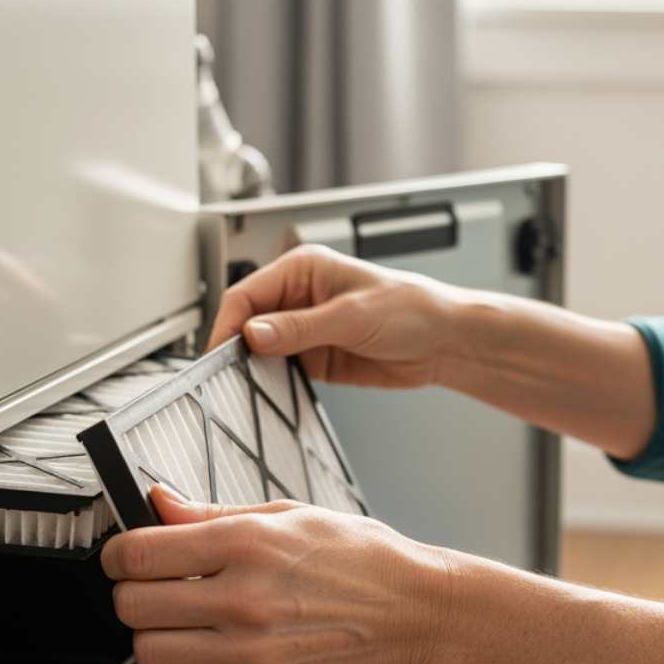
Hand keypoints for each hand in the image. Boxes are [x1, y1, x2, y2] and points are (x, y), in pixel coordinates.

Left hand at [100, 485, 453, 663]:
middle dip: (134, 593)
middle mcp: (245, 598)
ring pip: (148, 652)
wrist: (415, 613)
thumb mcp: (289, 514)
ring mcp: (252, 652)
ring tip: (182, 624)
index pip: (138, 553)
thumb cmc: (361, 559)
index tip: (128, 556)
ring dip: (153, 637)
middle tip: (158, 588)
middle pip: (132, 605)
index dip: (119, 554)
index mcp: (248, 543)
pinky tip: (194, 659)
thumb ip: (213, 513)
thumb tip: (158, 503)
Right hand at [207, 243, 469, 388]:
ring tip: (243, 387)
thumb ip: (300, 327)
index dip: (229, 324)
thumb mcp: (352, 316)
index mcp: (303, 270)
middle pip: (248, 322)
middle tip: (225, 375)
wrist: (444, 342)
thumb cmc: (411, 309)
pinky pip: (281, 371)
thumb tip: (254, 334)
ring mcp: (305, 330)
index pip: (247, 294)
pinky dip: (272, 382)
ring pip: (261, 350)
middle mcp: (299, 297)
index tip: (219, 352)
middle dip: (236, 347)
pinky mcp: (316, 358)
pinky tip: (269, 393)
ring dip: (252, 367)